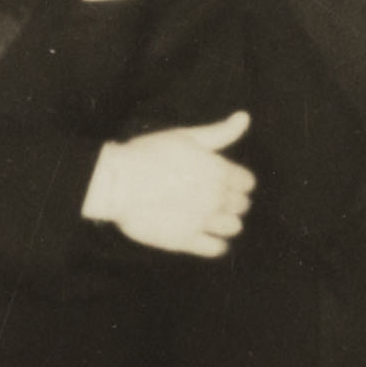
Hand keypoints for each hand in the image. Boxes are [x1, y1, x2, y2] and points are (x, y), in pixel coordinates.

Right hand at [81, 111, 256, 258]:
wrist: (118, 183)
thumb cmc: (149, 154)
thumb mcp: (187, 136)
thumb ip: (221, 131)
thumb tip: (245, 117)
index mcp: (220, 171)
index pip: (247, 183)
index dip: (237, 181)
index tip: (222, 180)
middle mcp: (217, 197)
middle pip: (242, 205)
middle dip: (231, 202)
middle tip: (211, 197)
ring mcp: (203, 221)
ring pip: (234, 227)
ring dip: (225, 222)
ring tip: (207, 217)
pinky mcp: (187, 241)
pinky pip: (216, 248)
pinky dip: (215, 244)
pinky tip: (203, 235)